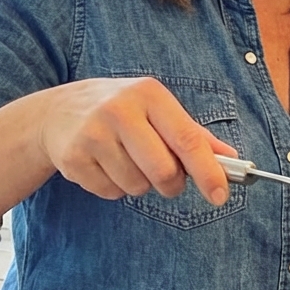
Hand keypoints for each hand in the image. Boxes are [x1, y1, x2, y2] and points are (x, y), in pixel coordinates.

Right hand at [38, 77, 236, 204]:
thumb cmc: (123, 111)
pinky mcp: (72, 158)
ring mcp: (92, 134)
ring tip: (128, 161)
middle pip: (163, 171)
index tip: (220, 195)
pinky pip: (111, 192)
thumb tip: (231, 159)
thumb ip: (194, 135)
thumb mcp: (158, 110)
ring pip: (137, 186)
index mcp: (150, 94)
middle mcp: (119, 110)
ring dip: (141, 184)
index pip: (187, 139)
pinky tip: (106, 165)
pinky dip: (115, 188)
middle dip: (172, 184)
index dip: (208, 171)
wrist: (59, 111)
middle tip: (167, 178)